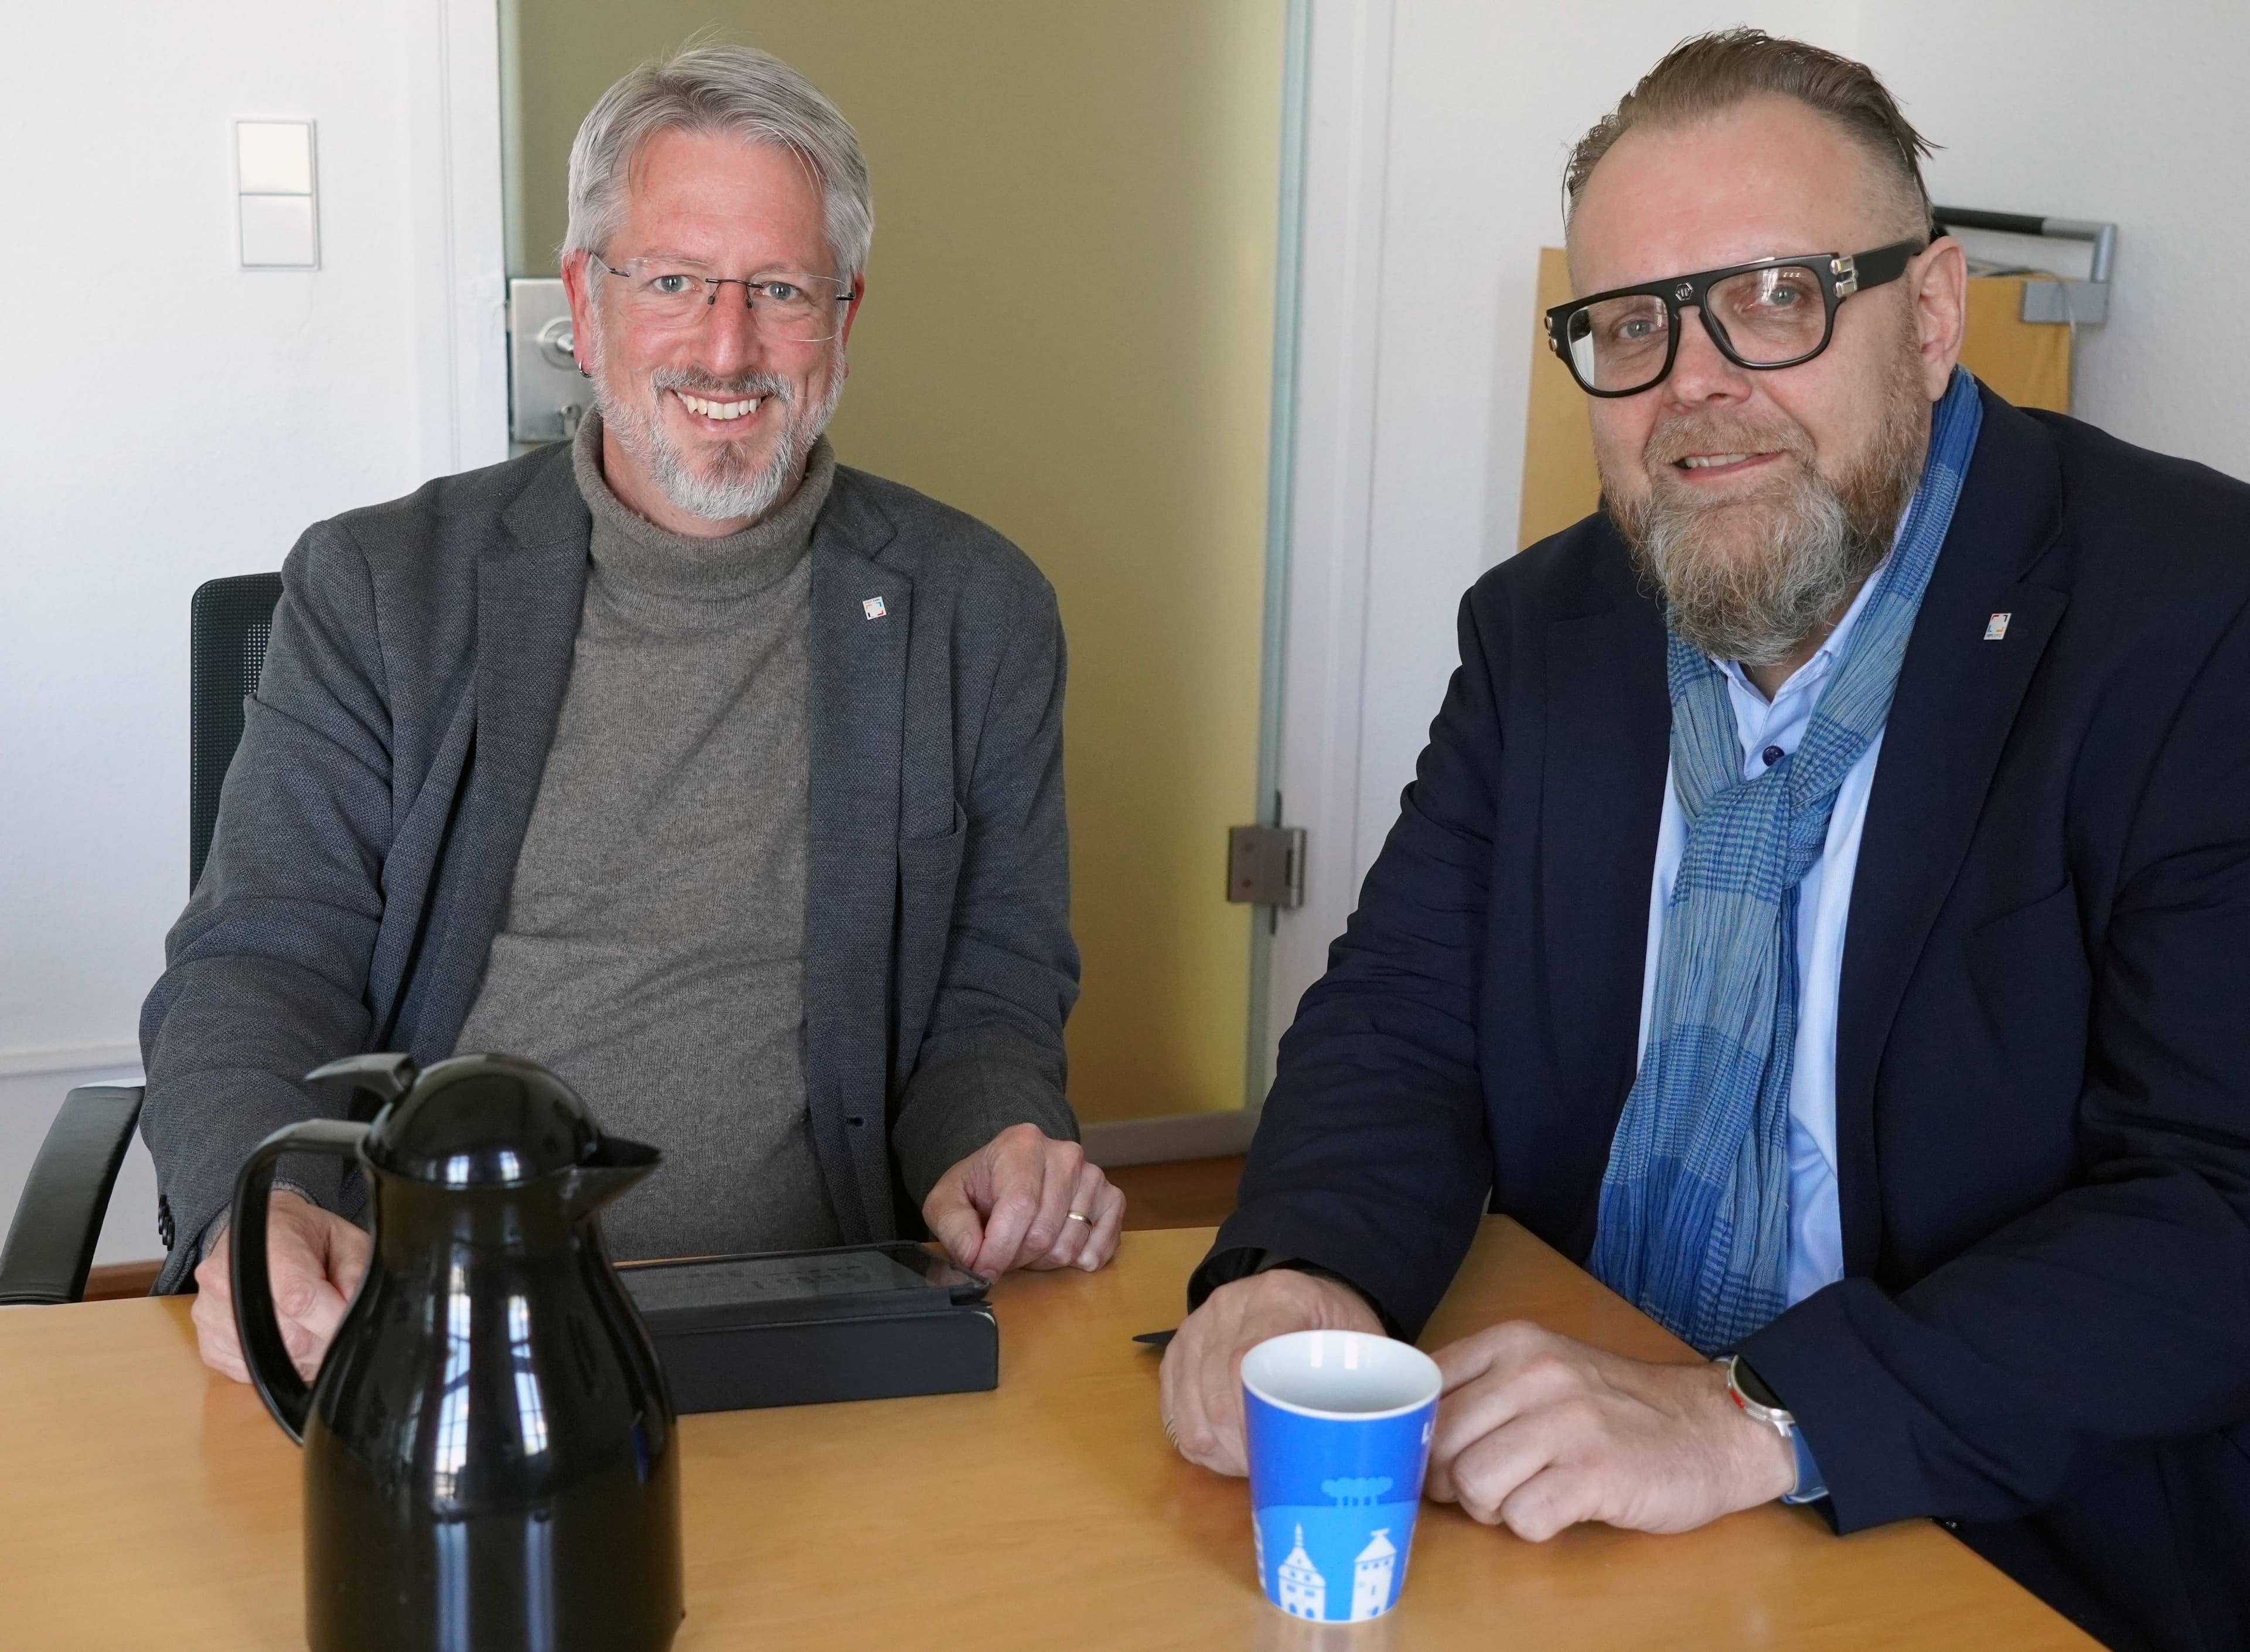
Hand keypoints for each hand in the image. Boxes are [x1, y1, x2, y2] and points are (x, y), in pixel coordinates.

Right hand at [191, 1190, 370, 1385]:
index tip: (353, 1328)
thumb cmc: (303, 1236)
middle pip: (289, 1339)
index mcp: (266, 1249)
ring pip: (270, 1362)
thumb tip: (354, 1314)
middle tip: (334, 1324)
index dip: (333, 1322)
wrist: (260, 1234)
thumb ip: (356, 1273)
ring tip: (312, 1328)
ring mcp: (210, 1315)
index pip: (300, 1300)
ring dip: (303, 1358)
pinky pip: (249, 1374)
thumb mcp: (344, 1239)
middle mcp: (226, 1281)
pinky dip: (277, 1367)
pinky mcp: (208, 1344)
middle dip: (324, 1341)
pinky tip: (286, 1339)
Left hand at [921, 1122, 1125, 1277]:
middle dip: (1017, 1257)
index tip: (983, 1271)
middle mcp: (1065, 1154)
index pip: (1019, 1206)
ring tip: (1026, 1242)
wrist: (1008, 1173)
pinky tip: (1056, 1248)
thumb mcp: (947, 1201)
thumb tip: (975, 1258)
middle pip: (1044, 1233)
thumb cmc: (979, 1188)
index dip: (999, 1249)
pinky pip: (1102, 1247)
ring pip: (1070, 1247)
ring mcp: (1093, 1176)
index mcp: (1022, 1144)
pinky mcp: (1112, 1198)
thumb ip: (953, 1227)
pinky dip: (1078, 1261)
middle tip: (1002, 1251)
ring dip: (1042, 1261)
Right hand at [1160, 1267, 1384, 1475]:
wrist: (1307, 1290)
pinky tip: (1226, 1450)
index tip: (1274, 1458)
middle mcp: (1228, 1306)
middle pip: (1213, 1393)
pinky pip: (1172, 1409)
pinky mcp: (1177, 1350)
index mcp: (1279, 1298)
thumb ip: (1369, 1384)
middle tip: (1268, 1476)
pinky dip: (1196, 1439)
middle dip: (1238, 1449)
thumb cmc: (1340, 1326)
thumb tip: (1376, 1455)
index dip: (1251, 1420)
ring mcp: (1196, 1326)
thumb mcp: (1366, 1343)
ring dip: (1217, 1450)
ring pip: (1188, 1408)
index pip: (1245, 1362)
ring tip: (1249, 1466)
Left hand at [1424, 1321, 1794, 1539]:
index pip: (1426, 1390)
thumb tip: (1409, 1431)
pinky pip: (1522, 1519)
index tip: (1446, 1455)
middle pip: (1441, 1446)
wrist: (1714, 1427)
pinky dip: (1532, 1527)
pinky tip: (1559, 1510)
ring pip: (1472, 1484)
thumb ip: (1481, 1386)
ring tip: (1525, 1498)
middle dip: (1451, 1482)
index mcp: (1514, 1342)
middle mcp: (1535, 1372)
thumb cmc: (1619, 1407)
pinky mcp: (1595, 1473)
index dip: (1423, 1437)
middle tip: (1488, 1488)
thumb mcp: (1545, 1369)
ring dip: (1491, 1508)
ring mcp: (1567, 1422)